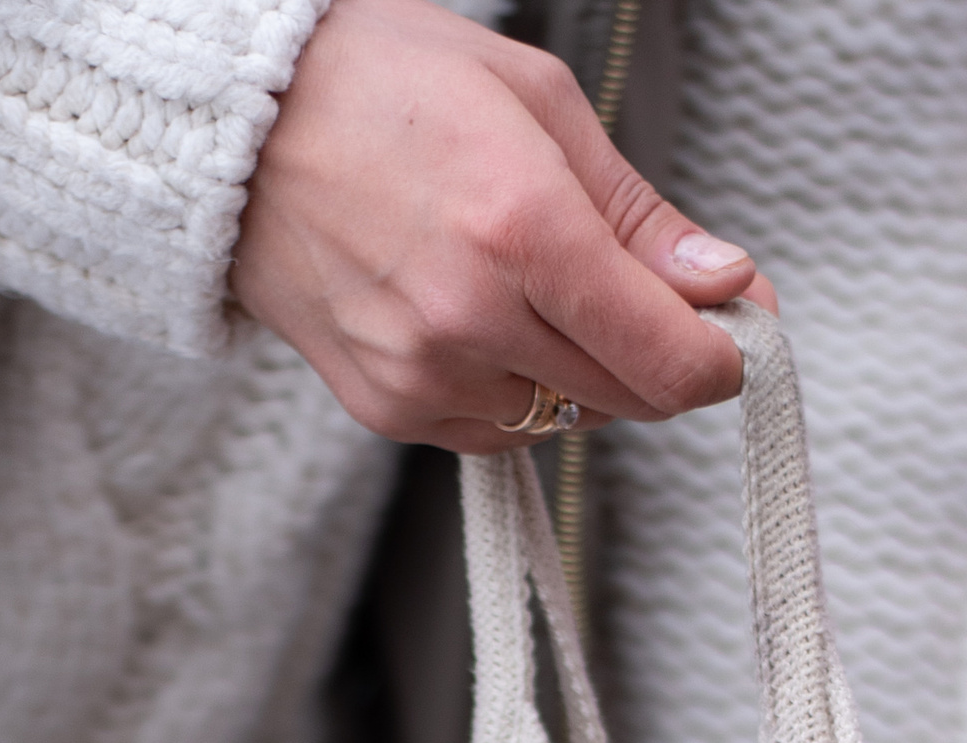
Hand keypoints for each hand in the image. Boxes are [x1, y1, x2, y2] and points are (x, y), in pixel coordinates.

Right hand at [233, 0, 768, 449]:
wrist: (237, 129)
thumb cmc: (384, 86)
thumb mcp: (534, 105)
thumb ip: (637, 214)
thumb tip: (724, 285)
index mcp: (522, 228)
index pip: (670, 358)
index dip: (720, 355)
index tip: (729, 326)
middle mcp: (472, 318)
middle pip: (630, 398)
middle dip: (656, 354)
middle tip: (637, 290)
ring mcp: (426, 375)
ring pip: (566, 419)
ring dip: (580, 370)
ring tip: (528, 285)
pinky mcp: (390, 410)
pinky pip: (498, 431)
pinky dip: (515, 389)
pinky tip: (478, 318)